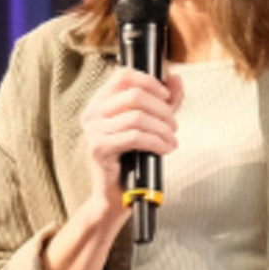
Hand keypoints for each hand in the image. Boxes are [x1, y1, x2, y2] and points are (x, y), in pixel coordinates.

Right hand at [75, 67, 182, 224]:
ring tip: (171, 140)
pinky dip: (156, 142)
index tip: (166, 96)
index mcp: (100, 102)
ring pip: (137, 117)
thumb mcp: (148, 124)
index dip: (149, 81)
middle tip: (173, 125)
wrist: (115, 193)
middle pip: (134, 95)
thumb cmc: (130, 158)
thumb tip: (176, 80)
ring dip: (162, 129)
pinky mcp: (99, 148)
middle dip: (162, 109)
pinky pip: (134, 137)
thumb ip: (161, 101)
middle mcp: (92, 112)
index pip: (123, 75)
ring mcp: (93, 130)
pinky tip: (164, 149)